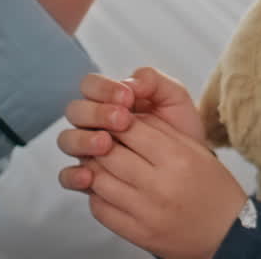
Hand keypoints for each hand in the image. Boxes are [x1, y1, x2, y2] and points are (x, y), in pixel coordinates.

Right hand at [57, 67, 205, 184]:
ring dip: (83, 140)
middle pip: (75, 111)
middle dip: (96, 113)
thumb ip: (155, 82)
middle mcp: (94, 123)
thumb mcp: (175, 101)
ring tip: (106, 144)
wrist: (193, 171)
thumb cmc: (180, 131)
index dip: (104, 89)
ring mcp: (88, 150)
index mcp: (110, 99)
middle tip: (122, 120)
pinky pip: (67, 177)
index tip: (127, 97)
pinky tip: (88, 177)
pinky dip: (73, 175)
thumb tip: (132, 81)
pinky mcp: (89, 179)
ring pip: (68, 140)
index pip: (91, 85)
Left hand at [76, 114, 247, 258]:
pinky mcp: (139, 234)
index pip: (129, 129)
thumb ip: (160, 131)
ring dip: (93, 168)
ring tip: (99, 162)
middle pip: (109, 153)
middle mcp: (160, 184)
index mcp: (177, 157)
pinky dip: (96, 195)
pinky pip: (100, 209)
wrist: (228, 232)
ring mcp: (147, 212)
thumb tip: (126, 116)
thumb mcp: (194, 149)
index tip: (112, 120)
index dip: (114, 120)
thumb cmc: (212, 186)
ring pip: (99, 180)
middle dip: (98, 142)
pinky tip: (104, 188)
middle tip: (98, 139)